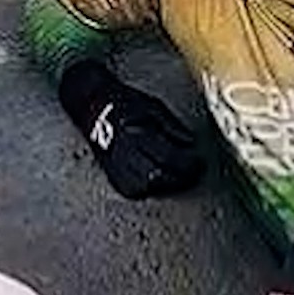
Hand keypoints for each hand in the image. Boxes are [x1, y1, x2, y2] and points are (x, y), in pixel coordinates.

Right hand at [57, 60, 204, 197]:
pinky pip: (138, 190)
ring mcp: (117, 167)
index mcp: (137, 133)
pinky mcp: (114, 177)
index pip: (170, 157)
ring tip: (180, 174)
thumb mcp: (154, 107)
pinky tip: (160, 177)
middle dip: (182, 176)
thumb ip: (173, 128)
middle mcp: (125, 153)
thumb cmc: (125, 104)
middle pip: (160, 176)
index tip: (200, 161)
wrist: (93, 107)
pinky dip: (152, 186)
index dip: (189, 163)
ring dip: (169, 183)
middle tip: (194, 170)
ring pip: (149, 187)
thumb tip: (191, 145)